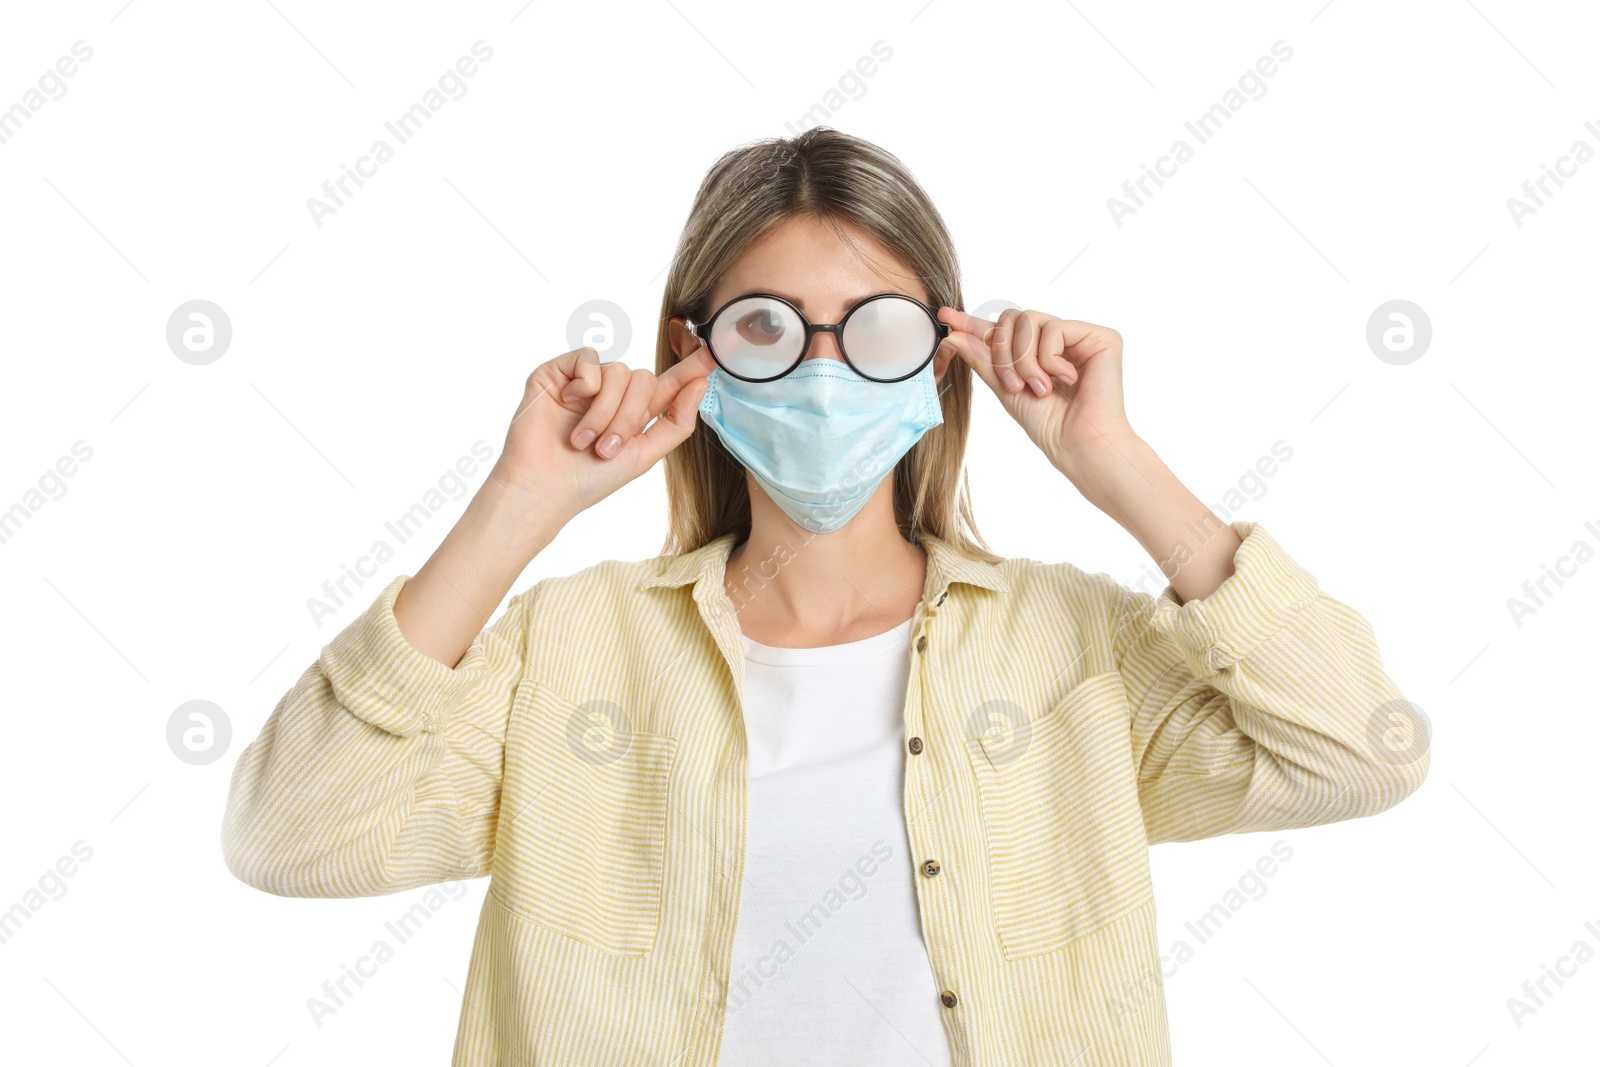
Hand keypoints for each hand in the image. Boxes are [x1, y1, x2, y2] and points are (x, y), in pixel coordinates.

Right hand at [488, 344, 716, 519]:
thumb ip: (676, 422)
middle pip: (645, 378)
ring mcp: (586, 381)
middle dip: (629, 416)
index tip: (716, 350)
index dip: (692, 366)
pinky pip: (589, 358)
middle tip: (605, 448)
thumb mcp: (644, 455)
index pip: (671, 382)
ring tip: (583, 439)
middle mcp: (613, 393)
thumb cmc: (589, 480)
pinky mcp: (559, 371)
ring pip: (620, 370)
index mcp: (636, 412)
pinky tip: (568, 404)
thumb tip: (700, 384)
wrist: (542, 487)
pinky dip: (585, 385)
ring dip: (605, 410)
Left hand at [936, 306, 1136, 481]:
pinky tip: (1067, 379)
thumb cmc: (1047, 423)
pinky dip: (1050, 358)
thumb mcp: (1005, 388)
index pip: (1002, 330)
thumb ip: (982, 360)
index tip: (944, 317)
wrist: (1077, 443)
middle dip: (1004, 353)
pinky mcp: (1100, 337)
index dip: (973, 323)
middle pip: (1013, 319)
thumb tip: (953, 336)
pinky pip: (1055, 328)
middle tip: (1014, 385)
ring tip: (1040, 388)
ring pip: (1030, 320)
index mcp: (1038, 351)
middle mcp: (1060, 339)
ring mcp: (1080, 336)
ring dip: (1025, 360)